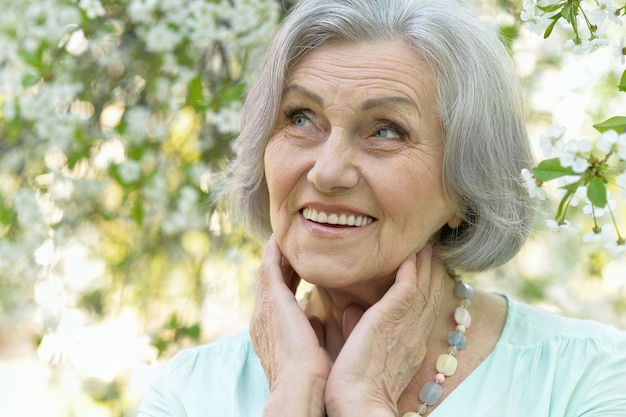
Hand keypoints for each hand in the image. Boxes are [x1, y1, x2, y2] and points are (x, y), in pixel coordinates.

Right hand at [250, 235, 330, 416]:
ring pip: (269, 272)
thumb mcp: (312, 348)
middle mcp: (262, 319)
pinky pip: (270, 267)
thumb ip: (312, 331)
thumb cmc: (313, 379)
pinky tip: (280, 237)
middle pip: (272, 283)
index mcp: (272, 333)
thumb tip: (316, 319)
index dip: (288, 280)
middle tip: (292, 245)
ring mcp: (263, 309)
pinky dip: (274, 251)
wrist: (301, 388)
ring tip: (288, 237)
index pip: (280, 298)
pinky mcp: (271, 300)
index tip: (298, 266)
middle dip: (282, 264)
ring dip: (278, 255)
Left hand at [324, 244, 444, 416]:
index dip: (426, 289)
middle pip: (430, 295)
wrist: (358, 403)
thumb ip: (358, 327)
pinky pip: (408, 285)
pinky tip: (411, 253)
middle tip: (434, 250)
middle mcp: (414, 333)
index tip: (426, 270)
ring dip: (426, 263)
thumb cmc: (355, 385)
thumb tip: (349, 310)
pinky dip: (411, 268)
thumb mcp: (360, 350)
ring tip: (428, 244)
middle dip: (432, 271)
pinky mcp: (392, 316)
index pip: (421, 310)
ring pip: (423, 286)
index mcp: (408, 344)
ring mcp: (407, 324)